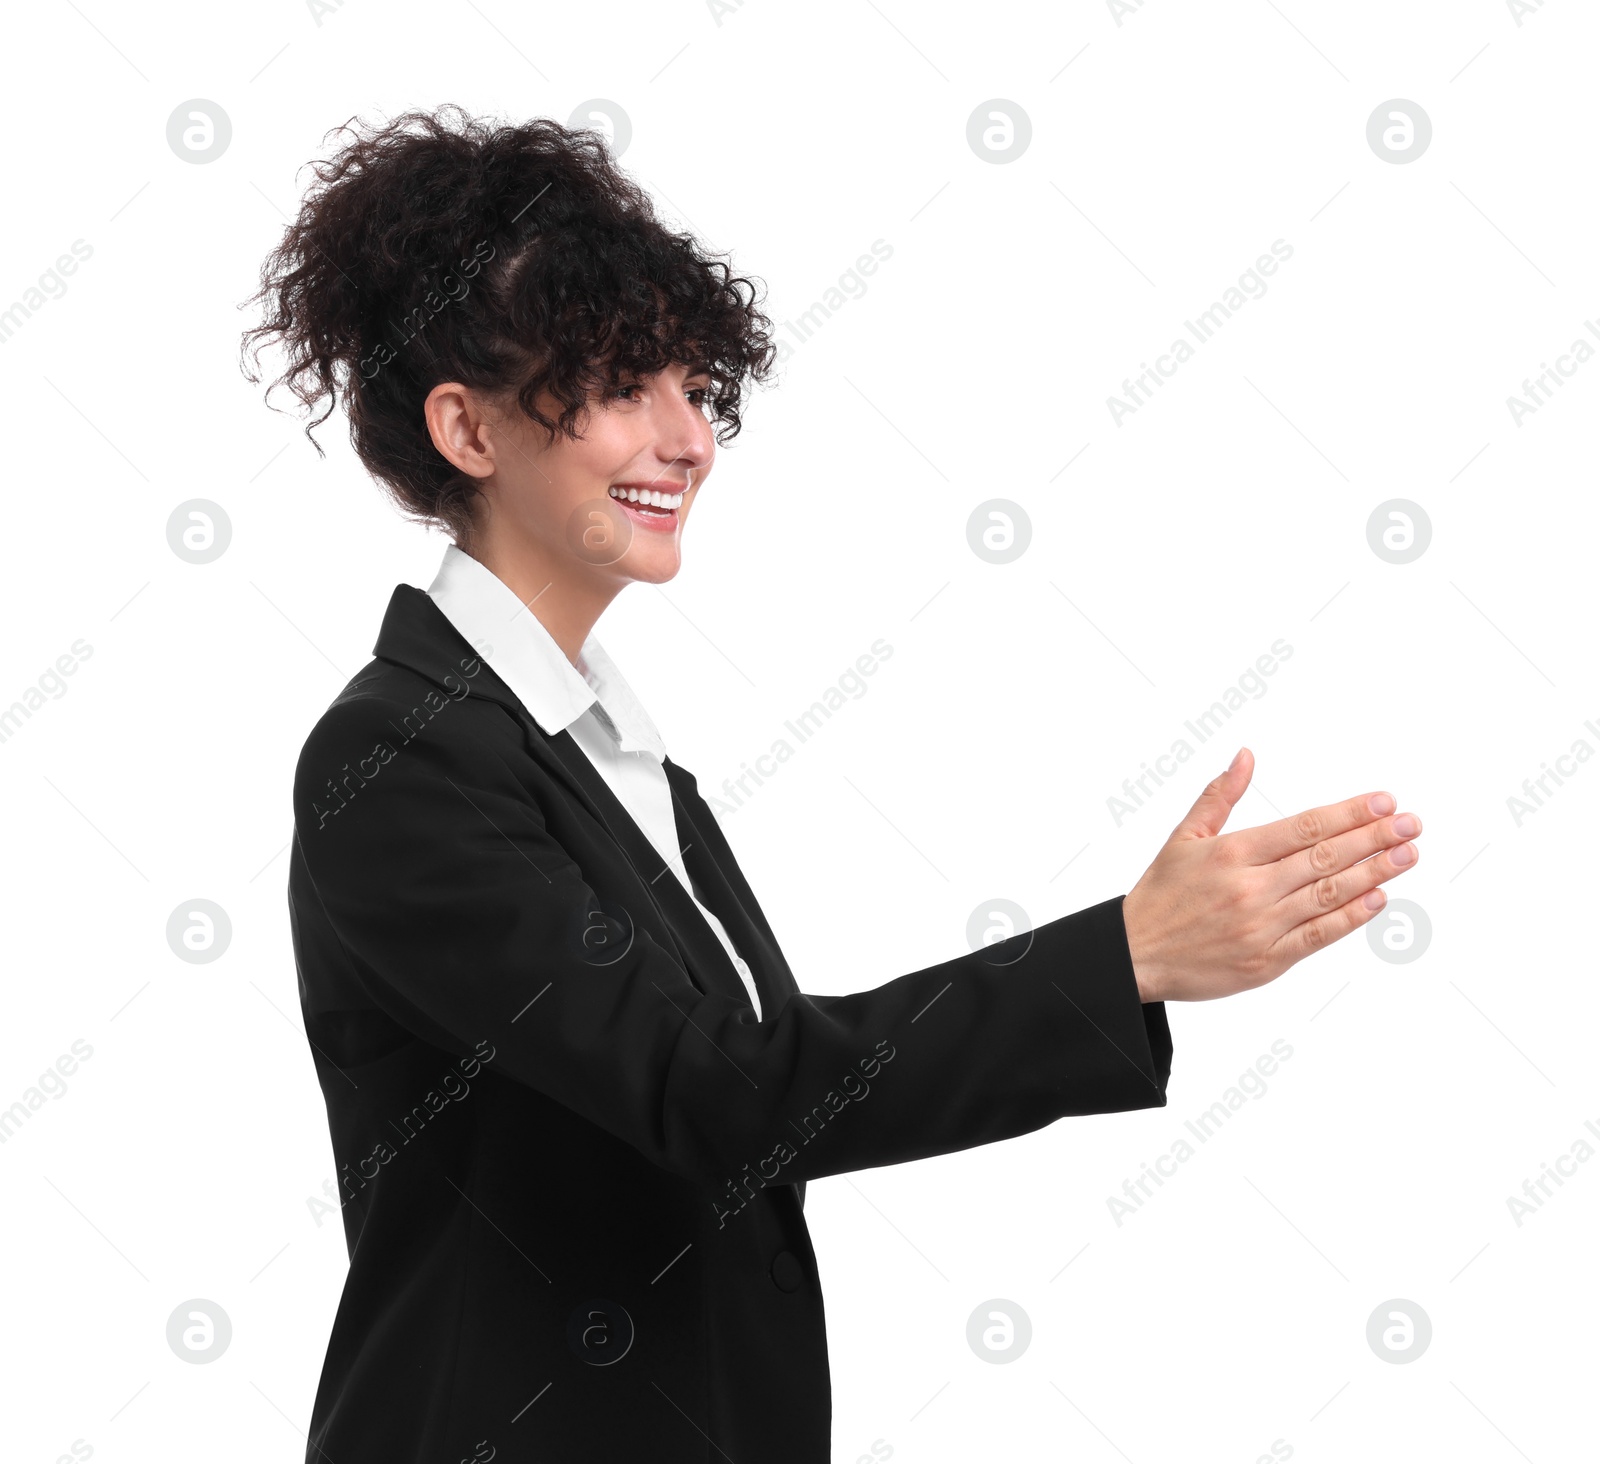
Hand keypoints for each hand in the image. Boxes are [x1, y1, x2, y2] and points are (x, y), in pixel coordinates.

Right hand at [1121, 748, 1421, 1001]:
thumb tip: (1245, 756)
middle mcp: (1251, 887)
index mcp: (1232, 852)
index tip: (1385, 801)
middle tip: (1412, 823)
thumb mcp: (1183, 838)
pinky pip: (1319, 935)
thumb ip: (1218, 796)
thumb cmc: (1159, 896)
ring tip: (1407, 854)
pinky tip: (1378, 898)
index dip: (1350, 812)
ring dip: (1374, 872)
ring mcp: (1262, 926)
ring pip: (1330, 894)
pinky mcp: (1268, 961)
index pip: (1305, 826)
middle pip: (1326, 857)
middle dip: (1375, 837)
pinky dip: (1352, 917)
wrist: (1135, 956)